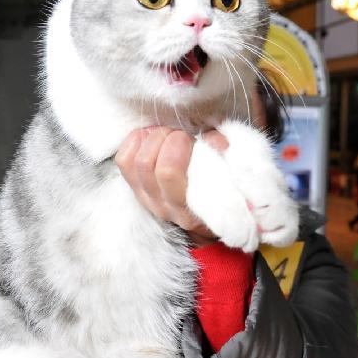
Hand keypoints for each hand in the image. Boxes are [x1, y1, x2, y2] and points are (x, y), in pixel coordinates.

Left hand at [115, 126, 227, 245]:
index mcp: (191, 206)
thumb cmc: (225, 194)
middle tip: (179, 133)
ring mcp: (148, 200)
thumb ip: (225, 156)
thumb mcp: (233, 179)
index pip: (168, 171)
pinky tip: (151, 138)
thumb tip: (211, 139)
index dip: (177, 144)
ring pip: (133, 162)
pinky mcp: (137, 191)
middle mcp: (165, 206)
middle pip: (147, 163)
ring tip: (166, 134)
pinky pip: (124, 162)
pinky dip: (134, 143)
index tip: (193, 136)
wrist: (209, 224)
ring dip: (149, 139)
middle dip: (163, 137)